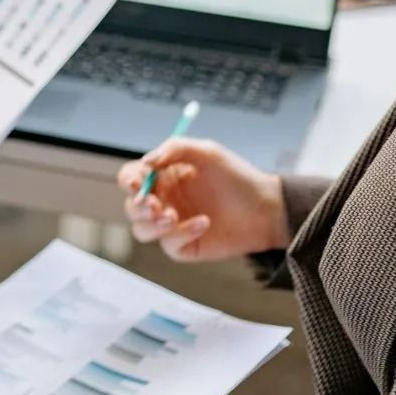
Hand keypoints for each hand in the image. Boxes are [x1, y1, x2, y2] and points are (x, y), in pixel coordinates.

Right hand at [117, 138, 287, 262]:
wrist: (266, 208)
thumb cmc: (237, 177)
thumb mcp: (207, 152)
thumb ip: (174, 148)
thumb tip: (146, 162)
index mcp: (164, 177)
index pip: (132, 178)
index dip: (128, 181)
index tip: (135, 184)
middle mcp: (164, 200)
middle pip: (132, 207)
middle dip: (138, 207)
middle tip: (154, 205)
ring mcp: (172, 225)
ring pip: (142, 230)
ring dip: (152, 224)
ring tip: (173, 216)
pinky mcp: (184, 246)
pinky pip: (169, 245)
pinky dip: (182, 233)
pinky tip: (204, 223)